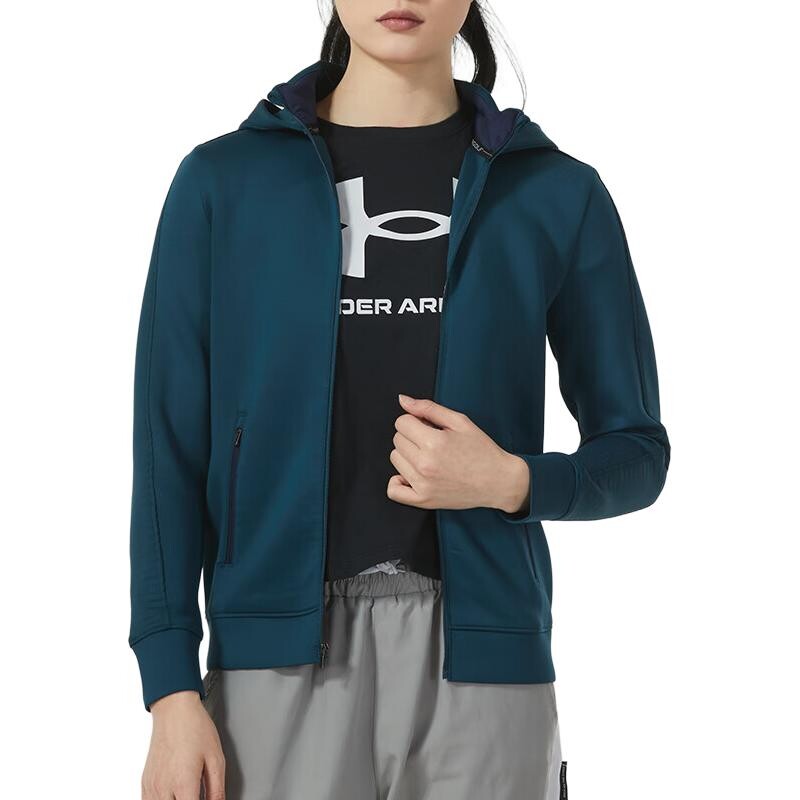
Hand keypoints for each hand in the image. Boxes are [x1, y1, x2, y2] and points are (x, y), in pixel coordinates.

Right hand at [142, 690, 224, 799]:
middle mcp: (164, 788)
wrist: (174, 710)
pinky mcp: (145, 783)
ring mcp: (152, 786)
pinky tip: (172, 796)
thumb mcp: (216, 758)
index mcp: (183, 783)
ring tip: (187, 794)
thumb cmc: (195, 728)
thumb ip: (217, 789)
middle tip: (196, 795)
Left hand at [387, 394, 529, 513]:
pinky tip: (412, 475)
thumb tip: (403, 400)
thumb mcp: (460, 421)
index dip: (416, 421)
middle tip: (433, 442)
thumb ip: (428, 408)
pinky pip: (393, 490)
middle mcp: (425, 465)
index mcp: (434, 443)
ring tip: (429, 457)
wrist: (498, 481)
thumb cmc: (482, 451)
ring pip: (395, 459)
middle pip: (397, 439)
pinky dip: (398, 481)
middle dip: (412, 436)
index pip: (401, 422)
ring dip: (408, 455)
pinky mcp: (423, 500)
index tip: (429, 427)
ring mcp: (422, 485)